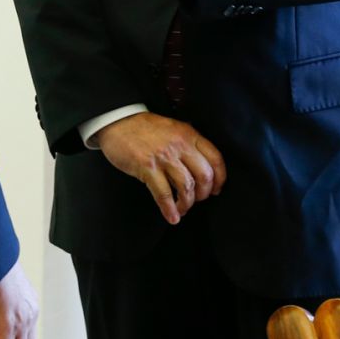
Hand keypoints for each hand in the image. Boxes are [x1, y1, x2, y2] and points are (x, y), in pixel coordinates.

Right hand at [96, 112, 227, 224]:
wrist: (119, 122)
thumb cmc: (146, 128)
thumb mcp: (175, 129)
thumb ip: (189, 144)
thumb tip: (201, 167)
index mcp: (190, 134)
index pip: (215, 158)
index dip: (220, 178)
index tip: (217, 189)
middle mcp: (180, 145)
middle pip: (204, 175)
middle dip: (204, 194)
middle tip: (198, 200)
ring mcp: (164, 157)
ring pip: (186, 186)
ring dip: (186, 203)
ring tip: (182, 210)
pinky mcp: (147, 167)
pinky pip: (163, 193)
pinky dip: (169, 209)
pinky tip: (171, 216)